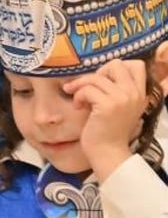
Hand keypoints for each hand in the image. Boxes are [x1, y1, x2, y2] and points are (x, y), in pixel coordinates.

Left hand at [64, 59, 147, 179]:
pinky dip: (78, 96)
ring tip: (79, 100)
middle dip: (97, 73)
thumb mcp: (118, 106)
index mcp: (140, 93)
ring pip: (96, 77)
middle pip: (116, 64)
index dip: (114, 68)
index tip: (101, 81)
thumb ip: (116, 89)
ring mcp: (123, 99)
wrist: (107, 152)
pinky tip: (79, 107)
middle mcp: (134, 93)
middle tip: (89, 88)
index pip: (136, 64)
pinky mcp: (108, 106)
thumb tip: (99, 72)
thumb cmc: (107, 130)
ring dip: (81, 86)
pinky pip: (87, 90)